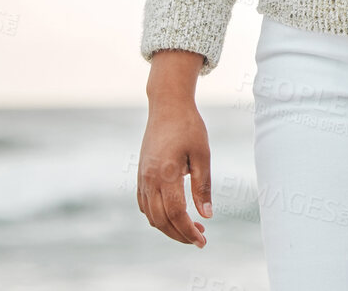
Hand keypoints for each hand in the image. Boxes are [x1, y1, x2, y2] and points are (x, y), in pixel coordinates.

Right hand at [137, 50, 212, 246]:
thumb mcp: (202, 154)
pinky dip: (157, 216)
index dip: (188, 230)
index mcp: (165, 174)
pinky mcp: (140, 175)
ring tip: (191, 229)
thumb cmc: (189, 127)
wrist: (167, 107)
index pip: (175, 213)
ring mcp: (142, 178)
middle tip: (199, 239)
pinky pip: (145, 205)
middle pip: (160, 219)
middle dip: (179, 234)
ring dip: (168, 227)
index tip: (202, 240)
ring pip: (150, 215)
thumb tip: (207, 215)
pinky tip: (174, 215)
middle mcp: (149, 180)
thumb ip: (203, 186)